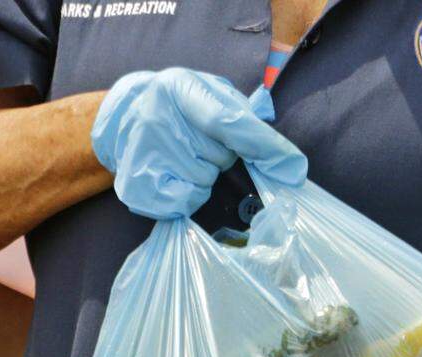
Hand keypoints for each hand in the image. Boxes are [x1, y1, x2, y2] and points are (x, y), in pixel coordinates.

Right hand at [91, 68, 306, 219]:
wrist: (127, 116)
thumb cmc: (183, 106)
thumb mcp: (212, 93)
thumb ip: (247, 118)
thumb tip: (289, 163)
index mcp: (179, 88)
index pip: (229, 121)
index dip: (264, 146)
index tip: (294, 169)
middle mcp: (157, 118)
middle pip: (220, 157)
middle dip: (224, 156)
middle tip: (204, 143)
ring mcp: (143, 153)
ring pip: (205, 182)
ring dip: (206, 176)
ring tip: (187, 157)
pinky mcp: (135, 184)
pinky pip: (184, 202)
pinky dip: (191, 196)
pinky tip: (179, 178)